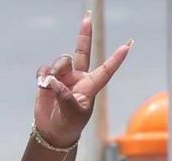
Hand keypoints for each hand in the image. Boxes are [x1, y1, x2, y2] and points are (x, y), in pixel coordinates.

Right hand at [33, 13, 131, 147]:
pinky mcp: (49, 79)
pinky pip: (45, 69)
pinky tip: (42, 85)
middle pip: (82, 51)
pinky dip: (42, 75)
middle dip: (84, 34)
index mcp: (91, 87)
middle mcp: (78, 78)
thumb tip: (53, 81)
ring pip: (61, 61)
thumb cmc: (69, 125)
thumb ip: (65, 96)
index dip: (116, 58)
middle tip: (88, 17)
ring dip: (55, 70)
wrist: (53, 131)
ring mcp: (64, 77)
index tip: (128, 45)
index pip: (106, 70)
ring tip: (50, 85)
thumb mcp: (72, 113)